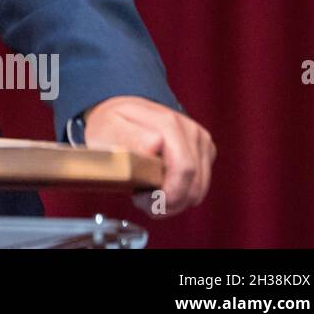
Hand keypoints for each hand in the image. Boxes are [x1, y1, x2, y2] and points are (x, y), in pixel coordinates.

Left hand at [82, 95, 214, 216]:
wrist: (123, 110)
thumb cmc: (113, 123)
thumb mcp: (109, 129)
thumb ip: (130, 137)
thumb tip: (156, 143)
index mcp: (168, 124)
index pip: (183, 170)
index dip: (165, 195)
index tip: (141, 199)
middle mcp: (189, 129)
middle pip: (193, 184)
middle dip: (169, 203)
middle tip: (143, 203)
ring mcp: (200, 139)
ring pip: (199, 189)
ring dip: (175, 201)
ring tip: (149, 196)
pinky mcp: (204, 150)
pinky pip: (200, 184)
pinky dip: (182, 194)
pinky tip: (160, 187)